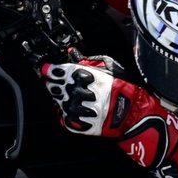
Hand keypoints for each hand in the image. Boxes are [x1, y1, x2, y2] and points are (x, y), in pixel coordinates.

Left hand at [41, 58, 177, 168]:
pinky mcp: (76, 124)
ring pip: (58, 103)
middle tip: (64, 86)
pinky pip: (64, 118)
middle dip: (55, 85)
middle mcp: (74, 92)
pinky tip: (79, 110)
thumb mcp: (107, 66)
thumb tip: (73, 53)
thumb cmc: (122, 88)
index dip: (49, 70)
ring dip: (63, 100)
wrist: (131, 114)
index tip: (47, 70)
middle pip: (53, 87)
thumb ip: (87, 60)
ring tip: (77, 99)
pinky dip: (68, 114)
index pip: (55, 71)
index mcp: (81, 75)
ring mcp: (74, 109)